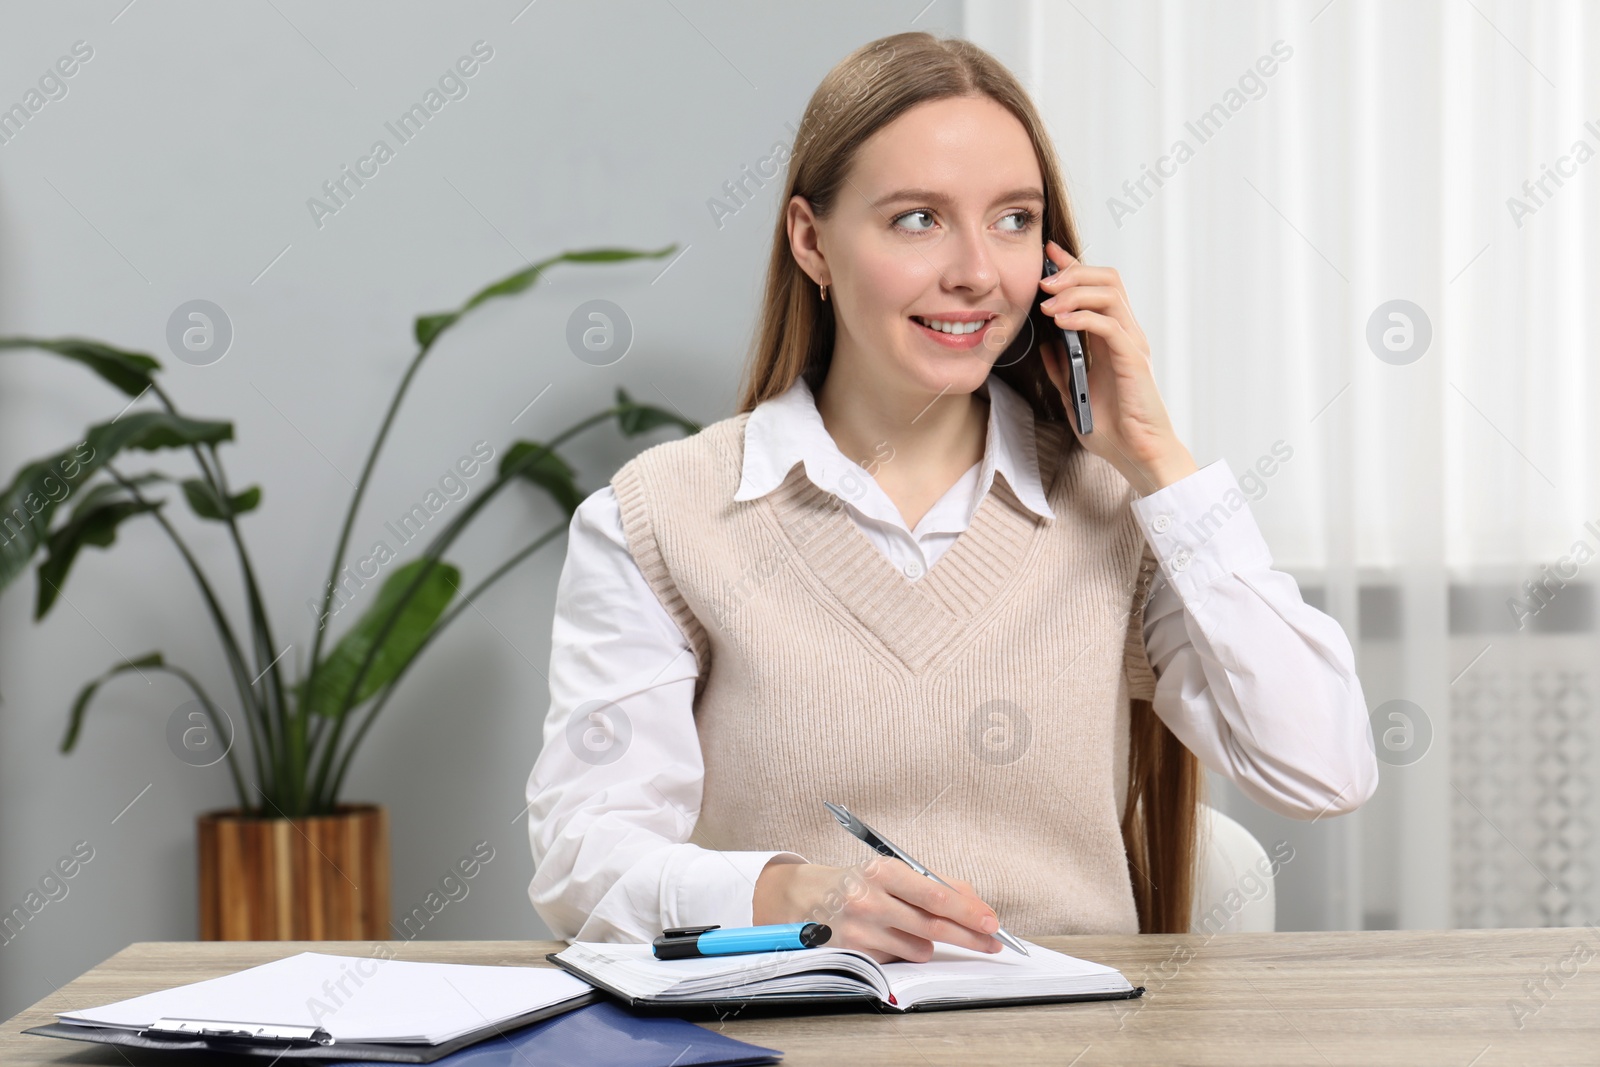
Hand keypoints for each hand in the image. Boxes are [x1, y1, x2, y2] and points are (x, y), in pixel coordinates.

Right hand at [751, 857, 1001, 963]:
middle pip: (934, 926)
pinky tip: (888, 936)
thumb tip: (974, 905)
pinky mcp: (855, 953)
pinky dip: (904, 951)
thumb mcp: (891, 872)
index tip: (992, 921)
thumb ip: (933, 885)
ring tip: (908, 926)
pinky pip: (900, 959)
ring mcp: (860, 930)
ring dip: (927, 942)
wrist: (805, 896)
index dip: (969, 911)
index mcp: (882, 871)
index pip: (936, 896)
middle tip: (992, 942)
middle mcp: (869, 899)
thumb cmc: (858, 883)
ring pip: (920, 948)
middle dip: (970, 936)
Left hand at [1037, 239, 1197, 492]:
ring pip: (1109, 293)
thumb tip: (1047, 348)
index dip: (1073, 267)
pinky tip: (1060, 323)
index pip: (1097, 289)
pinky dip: (1083, 317)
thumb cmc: (1114, 431)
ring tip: (1048, 302)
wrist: (1138, 456)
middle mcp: (1126, 335)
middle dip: (1072, 272)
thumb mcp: (1075, 397)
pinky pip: (1108, 325)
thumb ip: (1062, 371)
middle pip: (1107, 279)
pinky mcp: (1133, 359)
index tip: (1049, 255)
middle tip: (1042, 280)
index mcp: (1112, 340)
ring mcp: (1131, 345)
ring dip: (1075, 291)